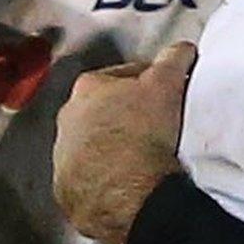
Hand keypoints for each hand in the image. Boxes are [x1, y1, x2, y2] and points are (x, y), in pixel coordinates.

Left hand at [53, 41, 197, 243]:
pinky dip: (108, 178)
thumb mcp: (166, 85)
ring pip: (94, 145)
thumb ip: (173, 59)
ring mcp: (63, 157)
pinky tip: (130, 182)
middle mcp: (66, 120)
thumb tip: (180, 49)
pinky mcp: (68, 190)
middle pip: (104, 111)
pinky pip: (91, 178)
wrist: (127, 195)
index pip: (123, 76)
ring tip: (145, 158)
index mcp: (86, 88)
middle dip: (127, 116)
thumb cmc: (142, 133)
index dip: (150, 82)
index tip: (167, 94)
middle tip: (157, 126)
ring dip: (115, 148)